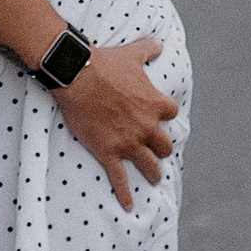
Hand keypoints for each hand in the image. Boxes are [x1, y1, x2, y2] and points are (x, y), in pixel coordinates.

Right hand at [55, 36, 179, 209]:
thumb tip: (160, 44)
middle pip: (164, 145)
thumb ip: (149, 49)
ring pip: (149, 164)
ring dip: (153, 172)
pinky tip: (129, 206)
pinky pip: (121, 178)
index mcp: (156, 104)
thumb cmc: (105, 63)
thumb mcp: (133, 53)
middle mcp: (147, 126)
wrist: (78, 76)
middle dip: (162, 148)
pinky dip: (125, 193)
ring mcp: (128, 142)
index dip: (165, 115)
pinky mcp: (109, 152)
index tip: (161, 117)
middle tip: (158, 152)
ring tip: (154, 178)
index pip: (172, 114)